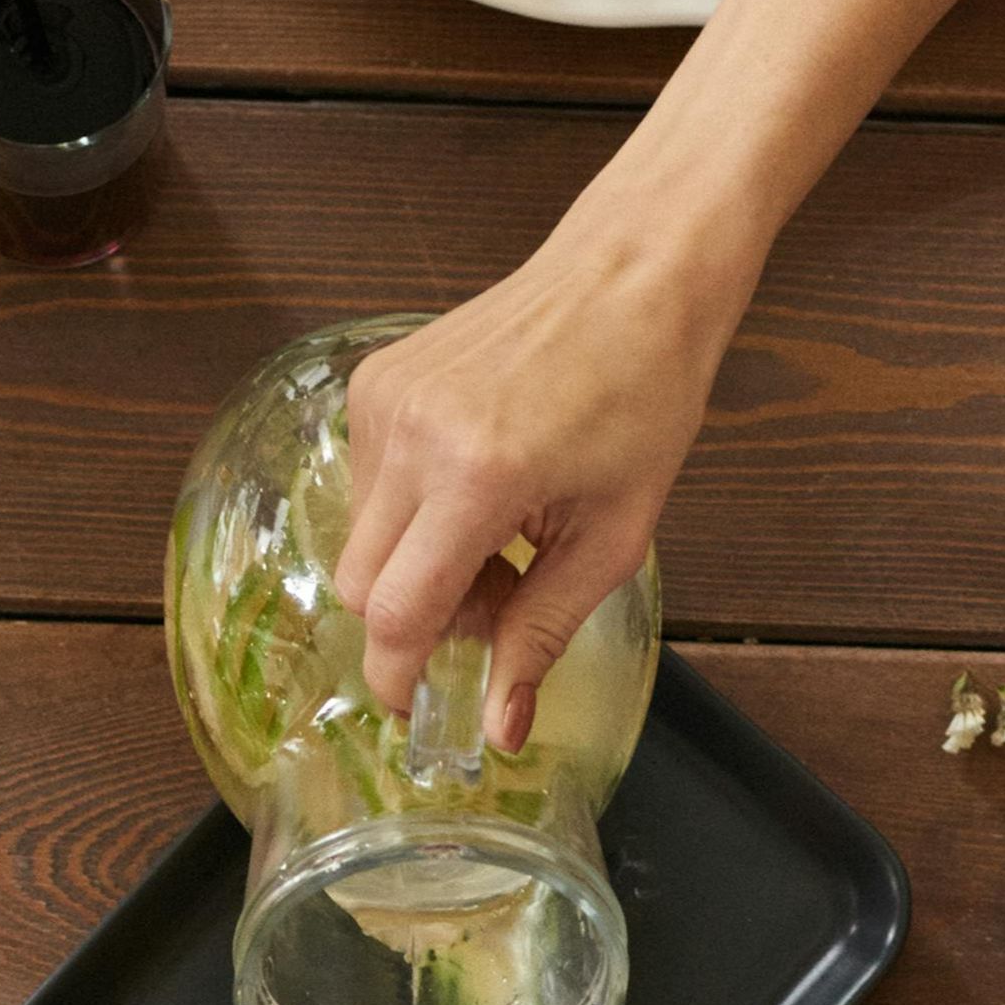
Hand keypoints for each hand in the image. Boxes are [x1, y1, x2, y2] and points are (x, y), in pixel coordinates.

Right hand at [318, 234, 737, 742]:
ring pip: (361, 537)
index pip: (395, 613)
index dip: (401, 676)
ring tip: (501, 530)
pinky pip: (366, 482)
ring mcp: (383, 399)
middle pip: (360, 585)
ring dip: (419, 562)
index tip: (424, 704)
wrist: (630, 275)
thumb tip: (498, 729)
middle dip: (419, 618)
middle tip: (500, 596)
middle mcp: (413, 434)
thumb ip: (542, 636)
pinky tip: (479, 481)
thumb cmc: (643, 395)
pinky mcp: (372, 379)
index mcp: (479, 475)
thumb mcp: (612, 536)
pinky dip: (413, 508)